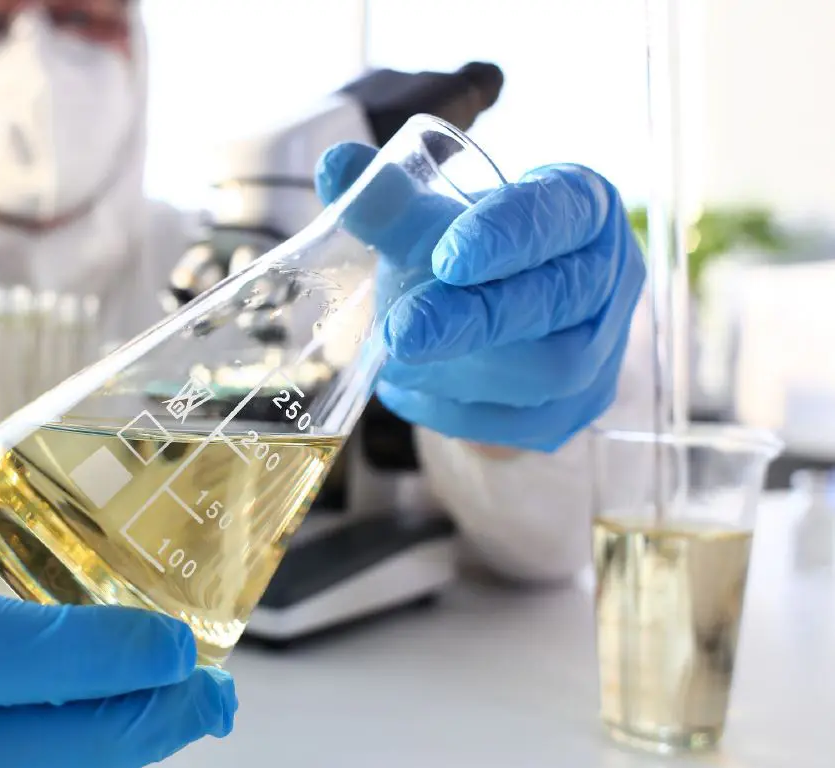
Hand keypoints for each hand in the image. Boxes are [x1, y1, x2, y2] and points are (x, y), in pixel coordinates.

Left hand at [315, 142, 645, 451]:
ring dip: (461, 369)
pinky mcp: (575, 410)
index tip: (449, 259)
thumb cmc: (474, 246)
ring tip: (396, 356)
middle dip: (473, 319)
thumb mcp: (441, 211)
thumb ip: (389, 196)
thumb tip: (334, 168)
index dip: (506, 236)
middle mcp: (609, 279)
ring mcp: (602, 352)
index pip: (556, 216)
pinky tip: (409, 388)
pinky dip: (456, 410)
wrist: (504, 299)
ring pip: (547, 372)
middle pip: (554, 302)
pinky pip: (522, 423)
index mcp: (584, 208)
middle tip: (402, 331)